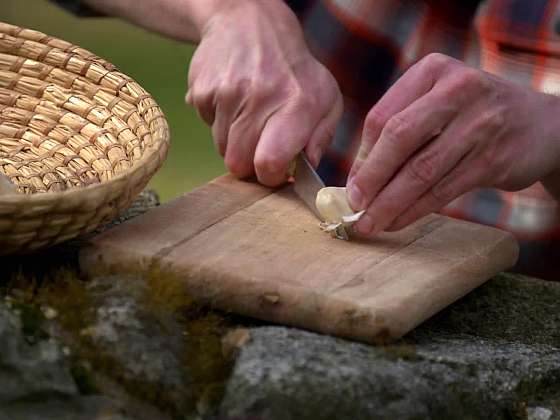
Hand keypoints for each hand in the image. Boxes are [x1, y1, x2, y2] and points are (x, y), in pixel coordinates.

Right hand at [186, 0, 342, 185]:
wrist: (248, 21)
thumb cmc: (294, 68)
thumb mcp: (326, 98)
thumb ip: (321, 137)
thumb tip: (307, 168)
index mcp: (296, 104)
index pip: (269, 162)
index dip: (270, 177)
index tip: (275, 171)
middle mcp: (259, 97)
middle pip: (239, 163)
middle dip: (250, 164)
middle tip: (261, 145)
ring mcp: (226, 93)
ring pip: (222, 148)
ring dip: (235, 141)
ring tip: (249, 114)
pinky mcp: (202, 90)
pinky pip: (207, 126)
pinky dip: (219, 121)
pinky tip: (233, 100)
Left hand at [346, 53, 559, 235]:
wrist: (542, 125)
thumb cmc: (473, 114)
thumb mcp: (438, 101)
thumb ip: (400, 128)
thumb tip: (357, 178)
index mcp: (433, 71)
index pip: (383, 116)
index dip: (362, 156)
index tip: (351, 185)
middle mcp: (457, 90)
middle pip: (399, 137)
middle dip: (372, 178)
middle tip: (354, 206)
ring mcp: (479, 124)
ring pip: (421, 171)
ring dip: (390, 203)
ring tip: (369, 223)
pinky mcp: (493, 159)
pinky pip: (442, 190)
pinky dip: (414, 210)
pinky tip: (397, 222)